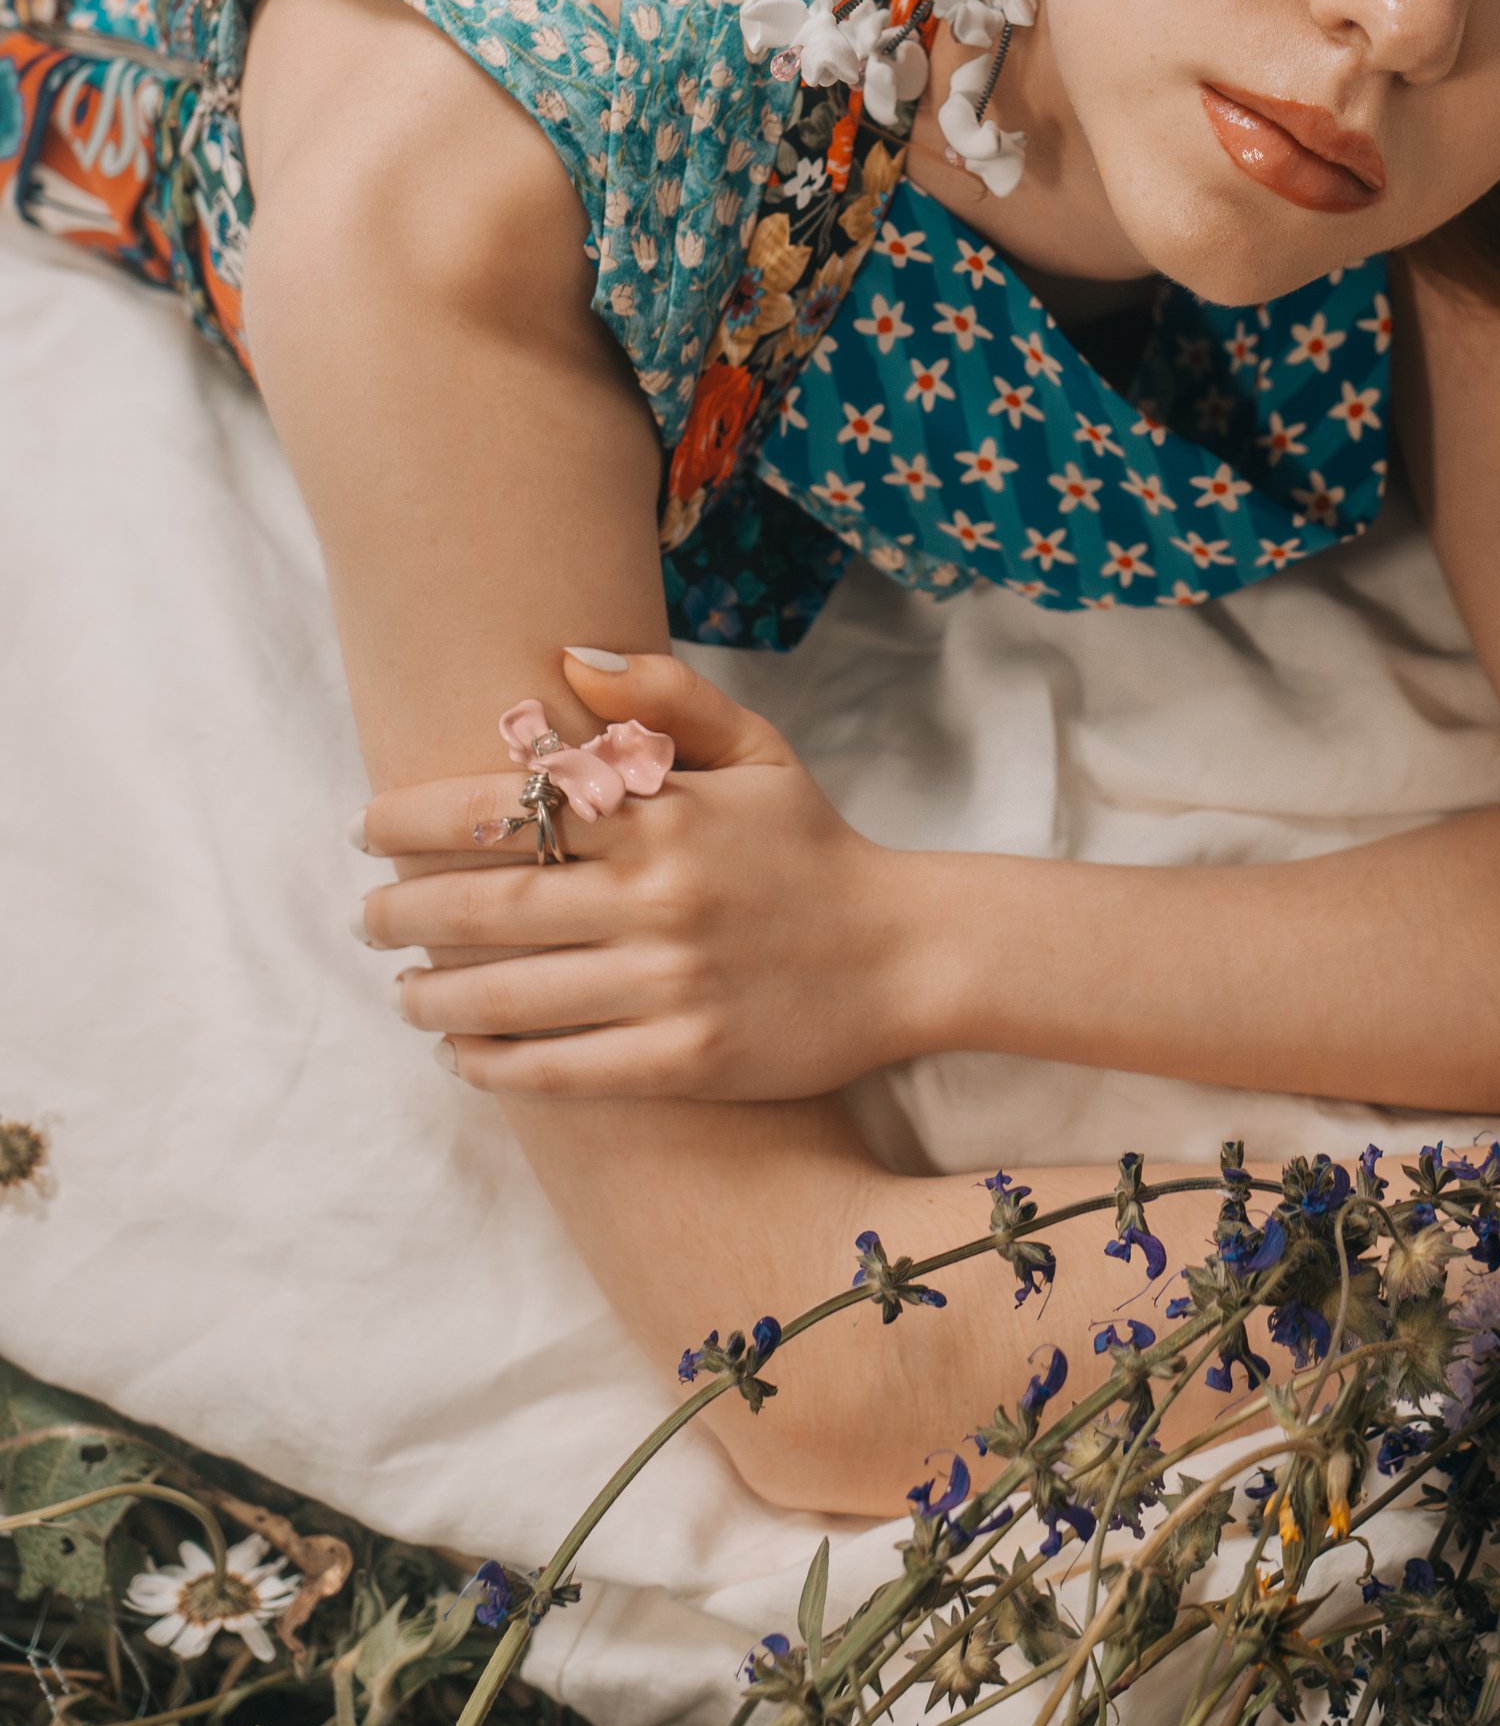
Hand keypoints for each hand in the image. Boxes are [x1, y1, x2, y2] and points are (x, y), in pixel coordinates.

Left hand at [354, 651, 943, 1099]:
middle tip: (364, 917)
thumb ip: (665, 700)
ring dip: (433, 994)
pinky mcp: (688, 1060)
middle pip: (489, 905)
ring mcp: (672, 985)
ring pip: (510, 995)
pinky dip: (493, 1064)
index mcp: (668, 815)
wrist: (909, 954)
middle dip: (403, 912)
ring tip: (402, 990)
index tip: (367, 828)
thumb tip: (566, 656)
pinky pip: (560, 1069)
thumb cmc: (814, 847)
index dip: (418, 817)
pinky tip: (462, 1053)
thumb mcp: (759, 750)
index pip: (511, 807)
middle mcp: (660, 898)